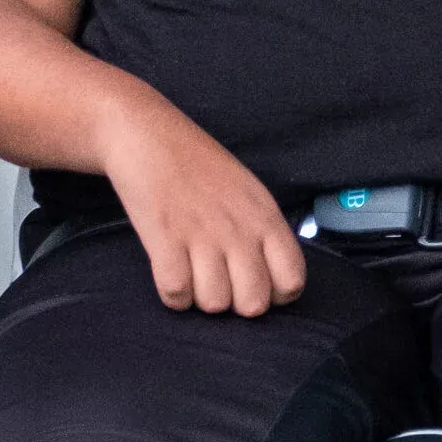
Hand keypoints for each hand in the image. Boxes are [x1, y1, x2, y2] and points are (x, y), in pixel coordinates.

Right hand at [102, 104, 306, 314]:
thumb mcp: (249, 193)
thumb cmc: (200, 167)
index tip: (256, 284)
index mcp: (265, 217)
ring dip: (201, 298)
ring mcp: (202, 235)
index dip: (275, 294)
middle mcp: (239, 229)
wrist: (149, 137)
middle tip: (220, 282)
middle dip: (236, 304)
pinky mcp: (164, 239)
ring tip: (193, 273)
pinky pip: (176, 294)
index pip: (292, 281)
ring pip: (214, 304)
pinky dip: (172, 293)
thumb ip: (264, 233)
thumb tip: (272, 279)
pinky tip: (171, 271)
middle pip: (253, 304)